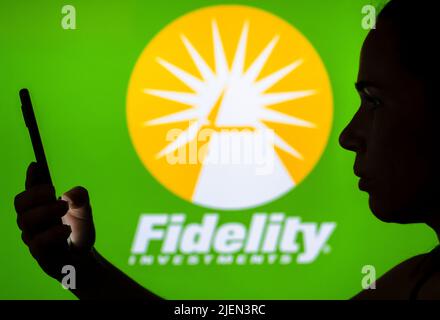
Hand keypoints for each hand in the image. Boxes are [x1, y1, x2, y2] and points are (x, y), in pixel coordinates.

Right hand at [14, 162, 95, 279]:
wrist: (84, 257)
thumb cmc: (78, 231)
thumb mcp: (85, 211)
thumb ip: (81, 198)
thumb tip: (69, 194)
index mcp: (41, 205)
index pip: (30, 188)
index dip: (31, 177)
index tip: (36, 165)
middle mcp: (33, 219)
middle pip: (20, 202)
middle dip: (35, 194)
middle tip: (54, 192)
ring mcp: (33, 236)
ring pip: (26, 220)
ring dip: (45, 211)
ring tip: (64, 208)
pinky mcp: (39, 253)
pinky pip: (37, 242)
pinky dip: (52, 234)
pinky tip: (65, 230)